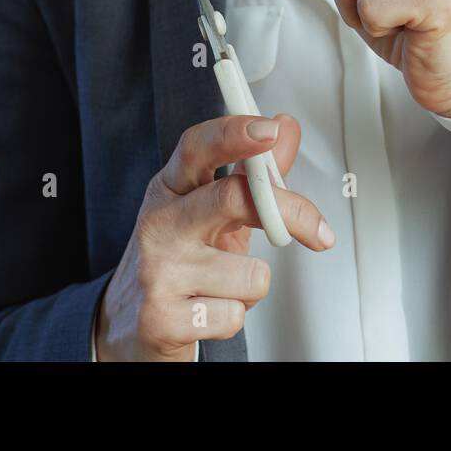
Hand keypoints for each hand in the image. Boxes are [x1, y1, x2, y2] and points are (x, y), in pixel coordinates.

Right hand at [95, 113, 333, 360]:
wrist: (132, 322)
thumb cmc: (181, 259)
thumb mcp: (214, 212)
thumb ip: (254, 172)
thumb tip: (286, 128)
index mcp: (172, 188)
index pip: (198, 148)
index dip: (235, 132)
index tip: (271, 129)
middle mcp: (160, 223)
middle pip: (232, 198)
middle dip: (290, 213)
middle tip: (317, 231)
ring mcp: (157, 270)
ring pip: (251, 273)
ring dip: (252, 286)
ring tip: (223, 286)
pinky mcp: (161, 319)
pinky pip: (234, 315)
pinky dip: (233, 317)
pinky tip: (208, 311)